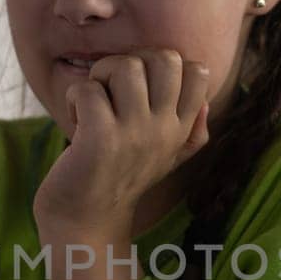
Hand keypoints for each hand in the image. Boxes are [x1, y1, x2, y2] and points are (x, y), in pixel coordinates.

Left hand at [34, 48, 210, 237]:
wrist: (86, 221)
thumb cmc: (121, 179)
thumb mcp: (167, 158)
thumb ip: (193, 131)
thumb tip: (206, 100)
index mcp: (181, 130)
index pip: (199, 72)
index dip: (164, 65)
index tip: (141, 87)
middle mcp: (164, 130)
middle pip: (165, 58)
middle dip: (132, 61)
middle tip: (112, 89)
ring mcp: (134, 134)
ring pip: (125, 65)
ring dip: (99, 76)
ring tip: (93, 103)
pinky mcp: (100, 140)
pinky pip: (87, 89)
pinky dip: (74, 98)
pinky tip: (76, 120)